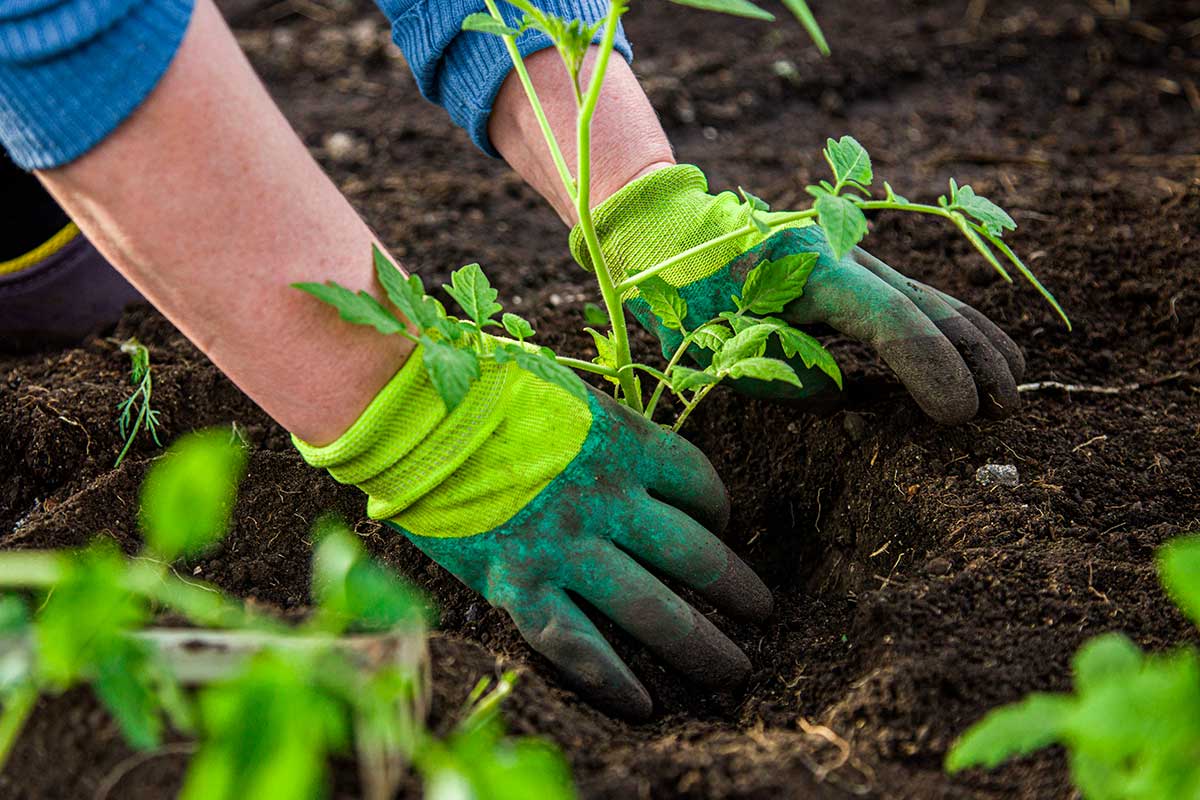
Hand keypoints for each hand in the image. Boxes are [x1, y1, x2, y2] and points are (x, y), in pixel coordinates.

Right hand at [296, 336, 770, 718]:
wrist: (409, 407)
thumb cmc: (480, 386)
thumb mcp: (563, 393)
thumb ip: (602, 430)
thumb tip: (625, 458)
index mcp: (623, 441)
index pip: (698, 481)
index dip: (718, 508)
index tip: (719, 525)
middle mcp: (608, 498)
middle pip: (694, 553)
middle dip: (737, 589)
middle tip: (763, 613)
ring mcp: (566, 545)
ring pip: (653, 608)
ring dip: (701, 643)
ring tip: (734, 671)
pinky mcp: (519, 583)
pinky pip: (579, 644)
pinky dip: (614, 679)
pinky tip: (645, 705)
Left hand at [571, 165, 1025, 423]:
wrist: (671, 232)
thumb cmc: (685, 294)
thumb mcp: (718, 345)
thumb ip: (783, 376)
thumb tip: (841, 393)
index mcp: (810, 270)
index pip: (891, 322)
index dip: (932, 369)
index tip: (958, 415)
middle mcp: (843, 254)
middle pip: (927, 305)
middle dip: (972, 358)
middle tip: (1004, 409)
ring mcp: (852, 254)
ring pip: (929, 296)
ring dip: (975, 341)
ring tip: (1013, 385)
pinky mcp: (851, 266)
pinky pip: (912, 297)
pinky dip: (950, 325)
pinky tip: (980, 350)